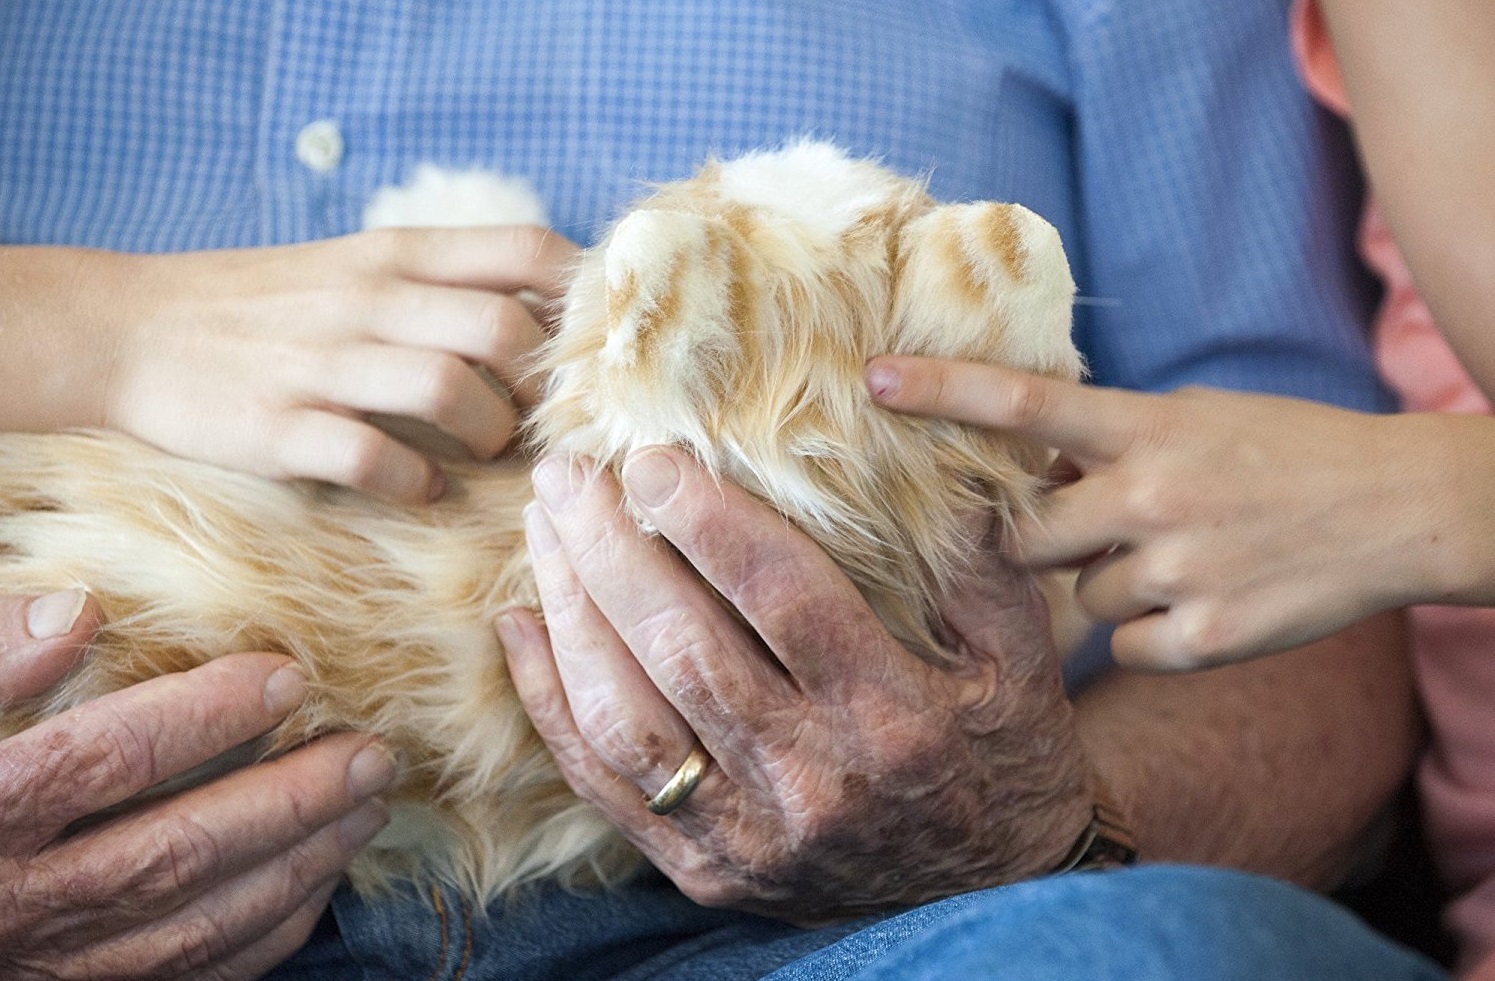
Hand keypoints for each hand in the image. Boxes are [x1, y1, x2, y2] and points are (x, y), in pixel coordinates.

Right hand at [0, 593, 395, 980]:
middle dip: (285, 801)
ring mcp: (46, 966)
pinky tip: (315, 889)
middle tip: (373, 752)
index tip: (287, 673)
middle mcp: (12, 905)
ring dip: (294, 866)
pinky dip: (260, 938)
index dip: (199, 716)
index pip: (97, 762)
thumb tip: (78, 612)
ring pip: (190, 926)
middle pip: (170, 852)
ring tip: (367, 808)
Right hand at [12, 228, 575, 503]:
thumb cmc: (266, 305)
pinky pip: (374, 458)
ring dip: (489, 433)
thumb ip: (443, 283)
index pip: (524, 248)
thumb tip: (546, 319)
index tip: (591, 344)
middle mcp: (368, 299)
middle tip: (540, 417)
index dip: (580, 297)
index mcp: (397, 254)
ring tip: (484, 450)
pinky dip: (416, 482)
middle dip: (540, 385)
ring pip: (449, 388)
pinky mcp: (279, 427)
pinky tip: (424, 486)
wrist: (127, 328)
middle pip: (501, 326)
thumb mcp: (357, 266)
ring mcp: (322, 363)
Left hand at [498, 448, 1093, 924]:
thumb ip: (978, 564)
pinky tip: (521, 625)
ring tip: (544, 530)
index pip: (783, 600)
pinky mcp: (706, 870)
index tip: (650, 458)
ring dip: (572, 615)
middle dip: (613, 552)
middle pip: (686, 650)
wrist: (990, 889)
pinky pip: (604, 786)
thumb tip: (930, 460)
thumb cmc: (1004, 754)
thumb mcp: (1021, 660)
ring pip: (629, 718)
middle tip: (567, 473)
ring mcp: (751, 837)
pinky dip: (551, 704)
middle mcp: (815, 782)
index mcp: (893, 716)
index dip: (708, 523)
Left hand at [866, 355, 1494, 667]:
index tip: (871, 378)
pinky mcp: (1205, 639)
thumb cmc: (1289, 452)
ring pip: (1079, 600)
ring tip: (1182, 560)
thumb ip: (1111, 441)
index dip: (940, 390)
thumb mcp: (1195, 418)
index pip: (1022, 401)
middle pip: (1022, 538)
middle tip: (1081, 533)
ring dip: (1109, 587)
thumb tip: (1028, 472)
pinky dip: (1152, 636)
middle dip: (1034, 545)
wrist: (1400, 509)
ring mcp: (1176, 571)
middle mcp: (1150, 495)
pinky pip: (1126, 649)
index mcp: (1146, 427)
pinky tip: (1203, 602)